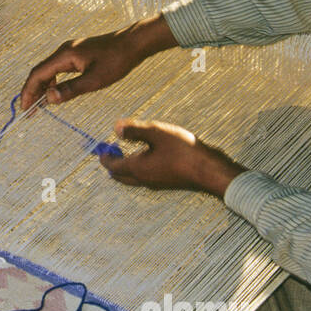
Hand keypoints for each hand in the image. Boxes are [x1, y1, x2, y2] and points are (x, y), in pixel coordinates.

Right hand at [19, 15, 175, 109]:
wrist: (133, 43)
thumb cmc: (117, 61)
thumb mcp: (94, 80)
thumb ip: (71, 89)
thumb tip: (49, 99)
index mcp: (65, 55)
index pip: (38, 74)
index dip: (28, 91)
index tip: (24, 108)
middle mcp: (64, 51)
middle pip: (40, 72)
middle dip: (32, 91)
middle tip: (29, 111)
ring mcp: (70, 52)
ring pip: (49, 71)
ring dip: (42, 87)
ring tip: (40, 106)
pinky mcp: (77, 54)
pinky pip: (58, 69)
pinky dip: (53, 82)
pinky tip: (56, 93)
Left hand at [99, 119, 244, 197]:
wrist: (210, 171)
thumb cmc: (184, 151)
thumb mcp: (157, 133)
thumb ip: (135, 130)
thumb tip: (115, 128)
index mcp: (137, 168)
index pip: (113, 166)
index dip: (105, 158)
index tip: (101, 151)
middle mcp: (144, 179)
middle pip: (121, 176)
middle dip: (114, 165)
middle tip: (111, 153)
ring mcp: (157, 183)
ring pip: (134, 178)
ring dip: (127, 168)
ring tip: (128, 154)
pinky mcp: (169, 182)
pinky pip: (147, 177)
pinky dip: (140, 169)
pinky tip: (150, 158)